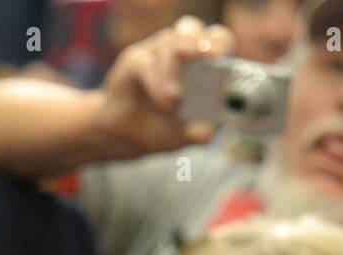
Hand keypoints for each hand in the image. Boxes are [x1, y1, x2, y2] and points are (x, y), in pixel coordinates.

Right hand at [95, 16, 234, 159]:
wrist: (124, 137)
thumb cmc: (160, 129)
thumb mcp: (185, 136)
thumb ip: (199, 132)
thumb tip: (208, 133)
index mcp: (201, 64)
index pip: (216, 39)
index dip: (219, 43)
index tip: (219, 58)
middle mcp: (179, 52)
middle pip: (192, 30)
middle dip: (198, 42)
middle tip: (204, 58)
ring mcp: (156, 53)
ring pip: (169, 43)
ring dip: (173, 70)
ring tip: (173, 101)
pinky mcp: (134, 60)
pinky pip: (145, 63)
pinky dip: (156, 82)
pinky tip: (162, 101)